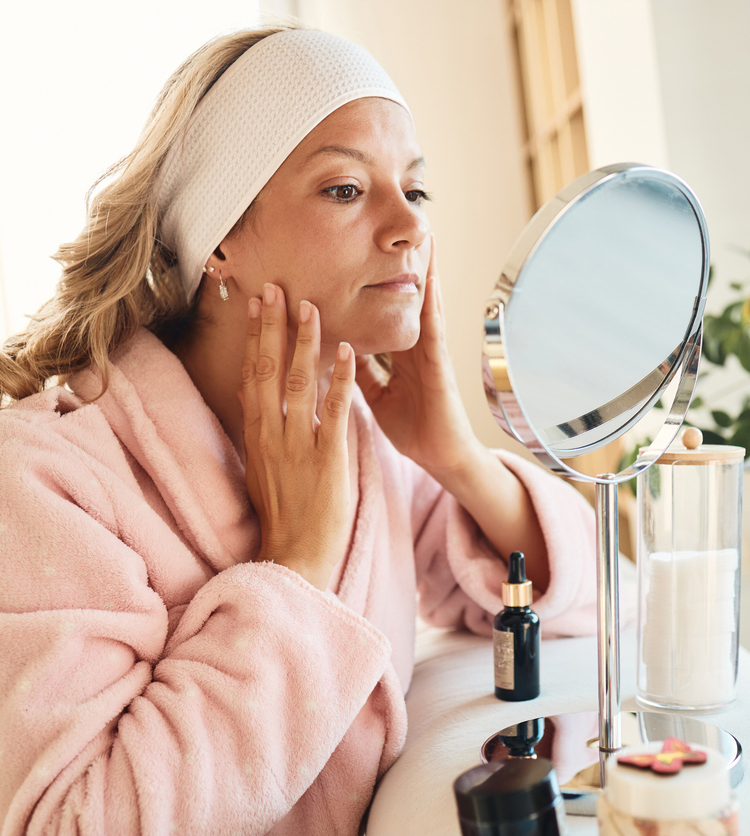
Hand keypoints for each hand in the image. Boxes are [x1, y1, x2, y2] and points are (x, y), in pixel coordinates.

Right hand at [240, 283, 354, 589]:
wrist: (294, 554)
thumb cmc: (280, 512)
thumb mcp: (259, 466)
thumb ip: (258, 426)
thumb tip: (249, 390)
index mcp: (255, 433)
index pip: (251, 374)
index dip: (254, 338)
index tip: (256, 305)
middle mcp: (271, 433)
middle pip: (268, 369)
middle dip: (272, 327)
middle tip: (275, 288)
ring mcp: (297, 444)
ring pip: (299, 382)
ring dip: (305, 342)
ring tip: (310, 307)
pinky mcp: (327, 458)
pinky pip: (334, 411)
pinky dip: (341, 379)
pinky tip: (348, 351)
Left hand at [355, 236, 478, 481]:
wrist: (439, 457)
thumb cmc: (413, 426)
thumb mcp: (376, 394)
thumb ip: (361, 371)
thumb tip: (340, 350)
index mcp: (397, 353)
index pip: (383, 309)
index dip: (374, 282)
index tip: (361, 253)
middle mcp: (415, 346)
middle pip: (407, 296)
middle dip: (403, 263)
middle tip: (402, 224)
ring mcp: (430, 352)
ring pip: (424, 303)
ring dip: (425, 270)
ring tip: (425, 235)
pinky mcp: (440, 365)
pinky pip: (435, 328)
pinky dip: (433, 302)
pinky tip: (432, 278)